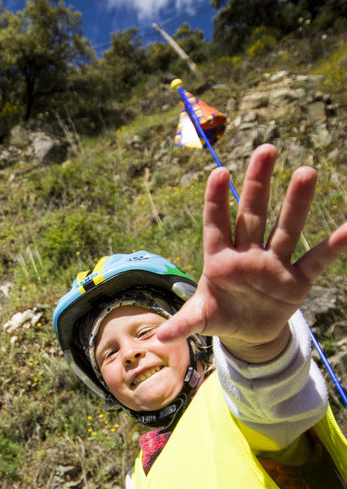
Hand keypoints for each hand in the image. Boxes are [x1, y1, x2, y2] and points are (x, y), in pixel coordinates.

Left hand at [157, 145, 346, 362]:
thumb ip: (183, 323)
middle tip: (267, 150)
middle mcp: (248, 253)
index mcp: (220, 258)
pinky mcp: (296, 280)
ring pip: (286, 228)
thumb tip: (158, 338)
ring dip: (296, 202)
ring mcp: (273, 264)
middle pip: (253, 213)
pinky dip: (333, 246)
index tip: (220, 172)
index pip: (216, 222)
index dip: (217, 199)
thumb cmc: (220, 313)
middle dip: (259, 183)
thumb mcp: (200, 319)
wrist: (247, 333)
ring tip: (307, 171)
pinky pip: (316, 260)